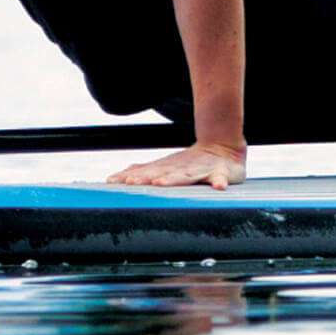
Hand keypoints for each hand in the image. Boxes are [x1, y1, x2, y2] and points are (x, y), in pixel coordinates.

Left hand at [106, 141, 245, 190]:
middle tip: (131, 182)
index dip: (130, 177)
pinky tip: (219, 187)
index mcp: (169, 168)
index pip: (145, 173)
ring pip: (186, 175)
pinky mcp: (220, 173)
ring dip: (173, 179)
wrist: (222, 147)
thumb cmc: (192, 163)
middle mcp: (182, 168)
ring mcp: (201, 170)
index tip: (113, 182)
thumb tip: (121, 175)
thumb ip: (146, 170)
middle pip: (161, 173)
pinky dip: (219, 182)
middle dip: (145, 177)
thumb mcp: (167, 165)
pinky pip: (220, 178)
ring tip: (160, 183)